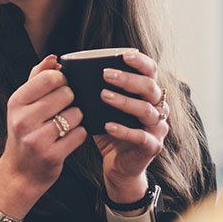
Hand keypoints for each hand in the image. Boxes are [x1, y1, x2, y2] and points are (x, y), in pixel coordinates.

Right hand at [0, 56, 89, 213]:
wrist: (19, 172)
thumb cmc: (25, 132)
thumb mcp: (23, 104)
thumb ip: (37, 78)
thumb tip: (54, 58)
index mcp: (16, 102)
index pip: (49, 78)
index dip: (62, 80)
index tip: (61, 88)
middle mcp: (23, 119)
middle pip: (66, 94)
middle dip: (71, 100)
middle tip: (63, 109)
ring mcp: (37, 139)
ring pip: (76, 114)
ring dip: (76, 118)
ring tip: (65, 125)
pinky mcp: (52, 156)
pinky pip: (80, 134)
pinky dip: (79, 134)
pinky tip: (68, 138)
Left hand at [93, 50, 169, 201]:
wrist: (119, 166)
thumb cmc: (109, 131)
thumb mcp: (100, 107)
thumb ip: (91, 89)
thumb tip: (64, 68)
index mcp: (148, 94)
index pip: (151, 71)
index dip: (140, 61)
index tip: (122, 54)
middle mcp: (158, 108)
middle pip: (151, 87)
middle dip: (129, 79)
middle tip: (106, 74)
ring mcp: (158, 128)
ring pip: (147, 110)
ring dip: (125, 101)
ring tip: (103, 96)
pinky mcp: (152, 147)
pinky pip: (141, 137)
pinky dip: (125, 130)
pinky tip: (108, 126)